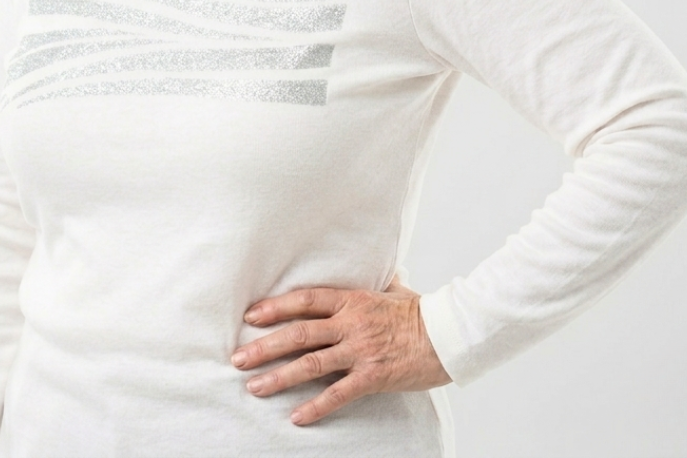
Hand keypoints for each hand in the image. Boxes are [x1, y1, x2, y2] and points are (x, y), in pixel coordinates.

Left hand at [230, 275, 450, 425]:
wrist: (449, 333)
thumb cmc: (420, 310)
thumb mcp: (394, 289)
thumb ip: (377, 282)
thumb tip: (382, 270)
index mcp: (350, 299)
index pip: (304, 300)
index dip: (275, 307)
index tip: (250, 316)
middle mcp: (350, 323)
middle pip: (298, 333)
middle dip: (264, 346)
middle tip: (238, 358)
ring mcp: (360, 350)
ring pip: (310, 363)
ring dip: (279, 376)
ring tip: (254, 386)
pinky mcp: (373, 376)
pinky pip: (338, 393)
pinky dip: (316, 407)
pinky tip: (296, 417)